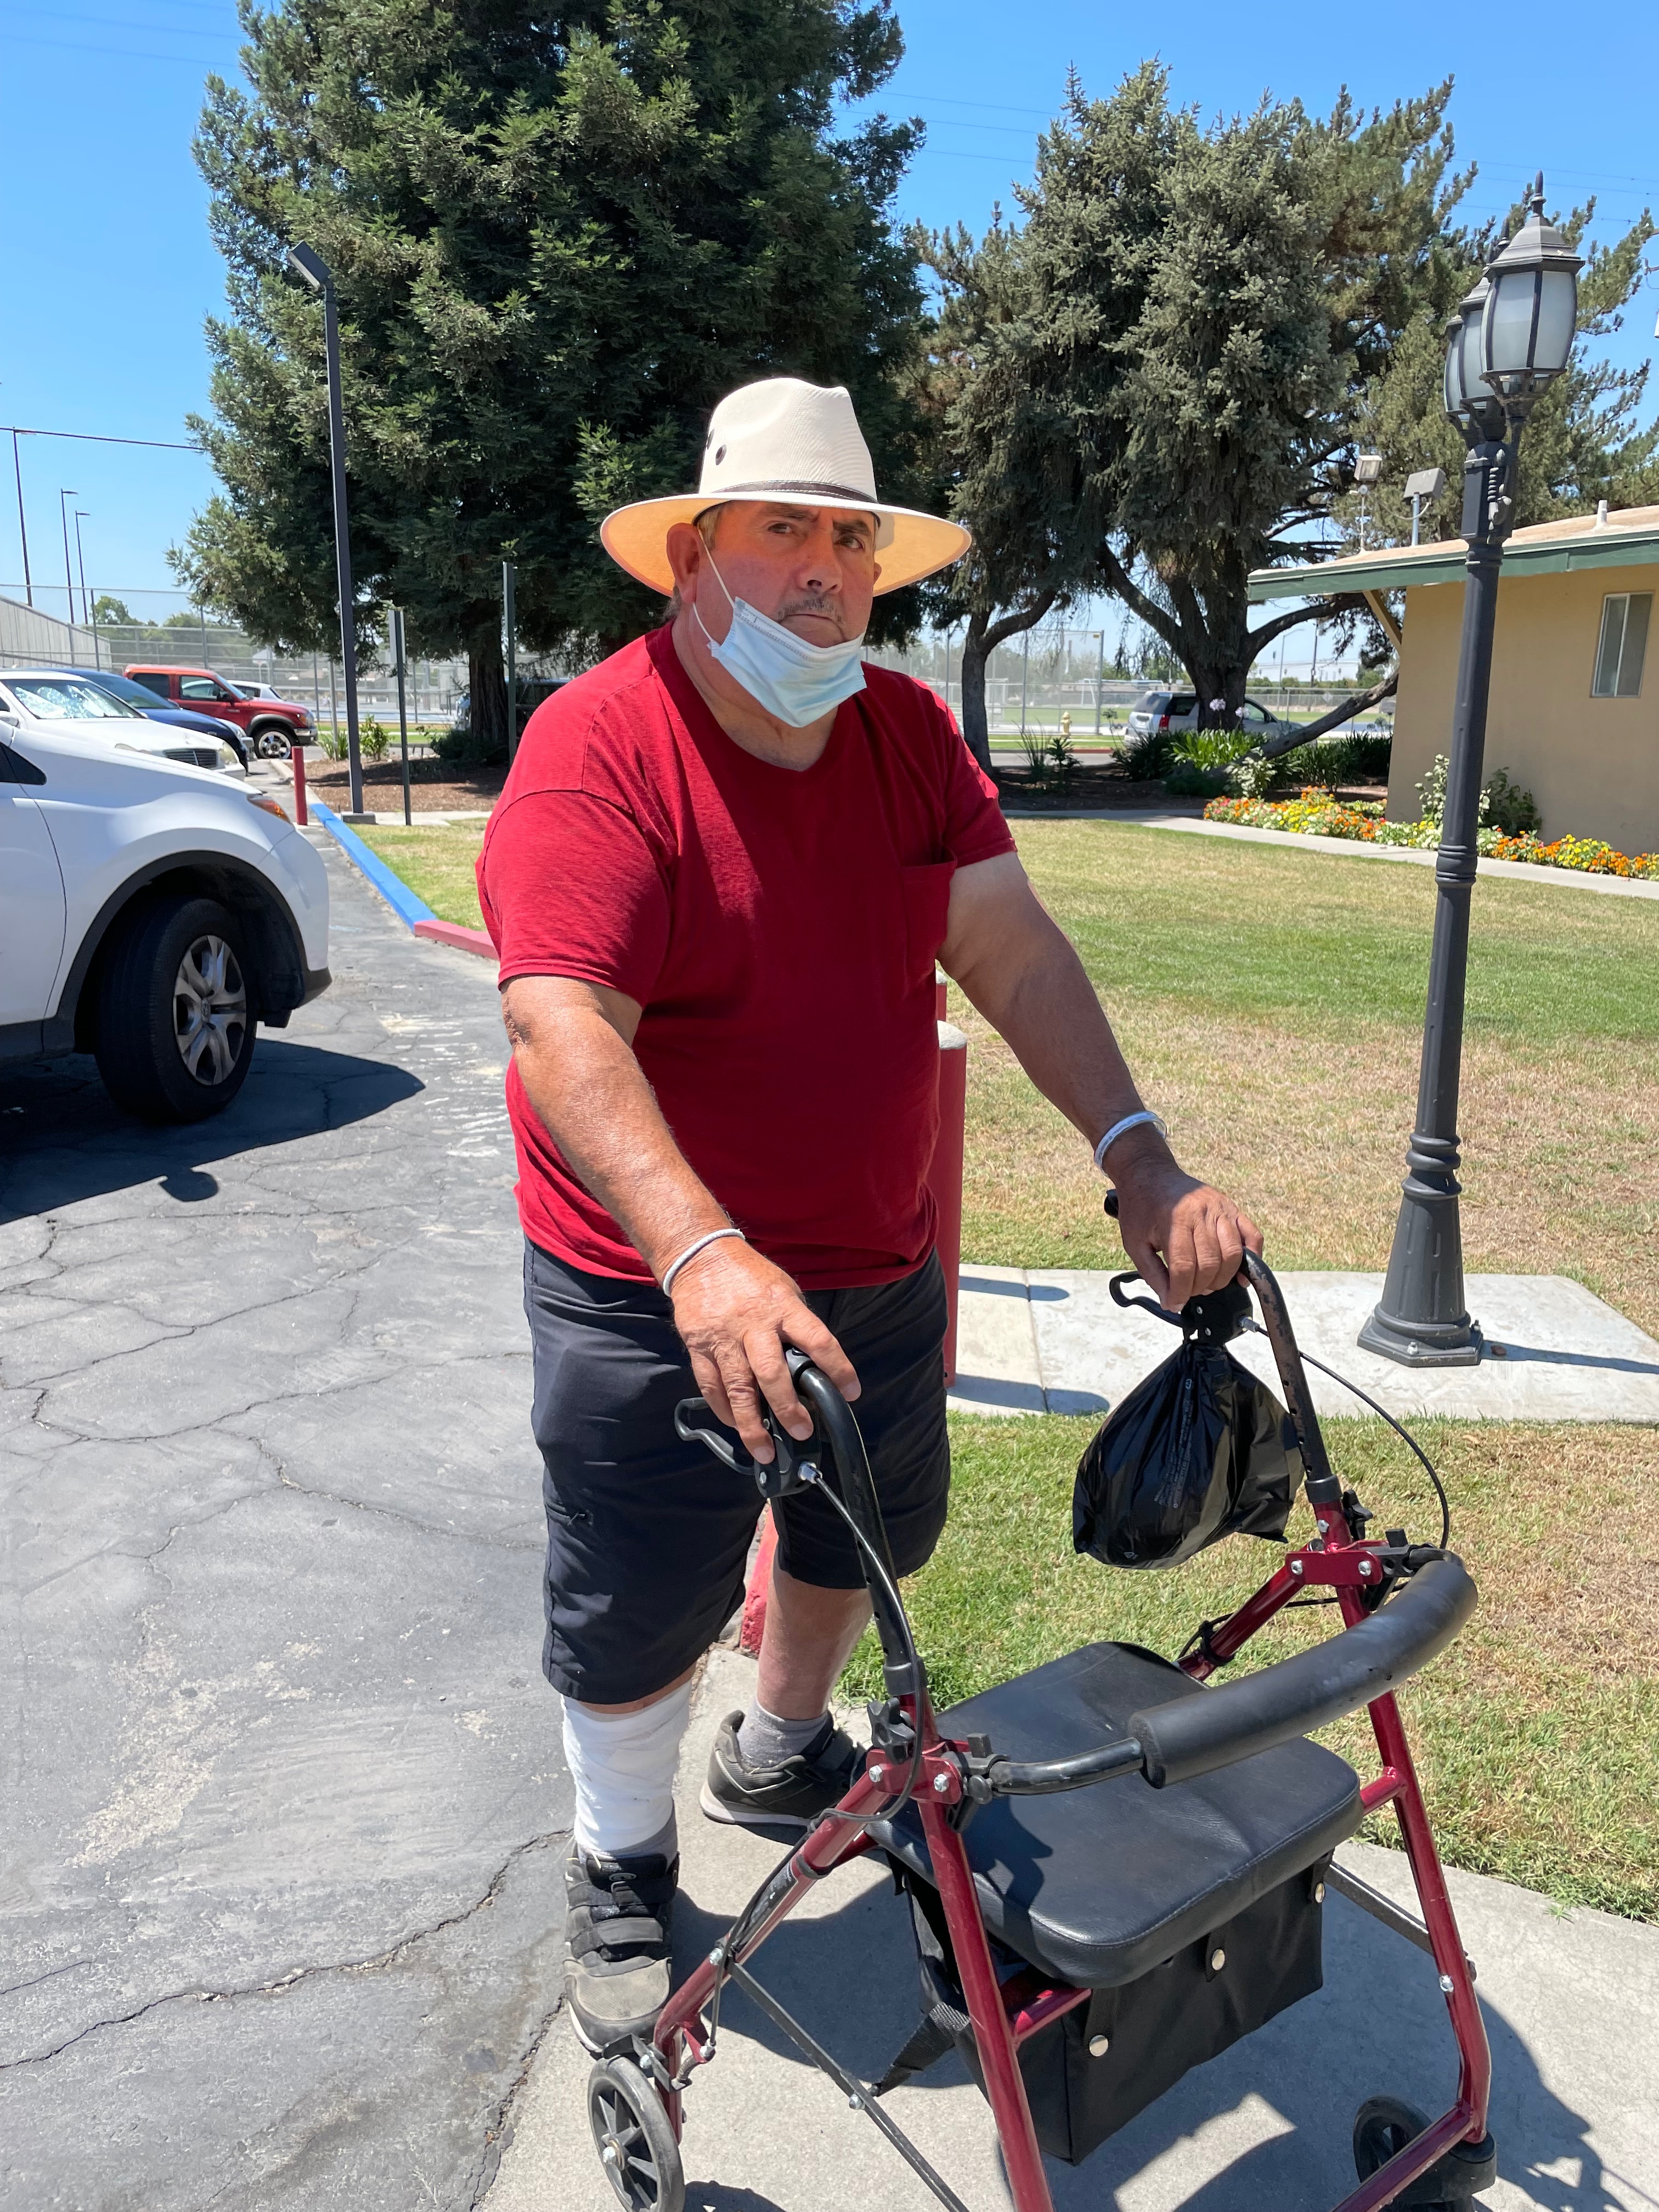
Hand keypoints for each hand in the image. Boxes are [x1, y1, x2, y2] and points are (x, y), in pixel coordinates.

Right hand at [669, 1239, 859, 1462]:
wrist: (700, 1257)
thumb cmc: (750, 1277)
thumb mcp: (785, 1290)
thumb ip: (798, 1326)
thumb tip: (815, 1367)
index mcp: (783, 1308)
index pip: (818, 1341)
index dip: (838, 1369)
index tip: (850, 1393)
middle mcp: (754, 1325)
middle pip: (772, 1373)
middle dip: (788, 1409)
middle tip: (802, 1432)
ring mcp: (723, 1338)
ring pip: (737, 1389)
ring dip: (752, 1425)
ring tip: (765, 1450)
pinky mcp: (699, 1347)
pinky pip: (711, 1386)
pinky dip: (724, 1410)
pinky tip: (737, 1424)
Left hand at [1112, 1150, 1261, 1311]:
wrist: (1150, 1174)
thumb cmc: (1141, 1209)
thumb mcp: (1135, 1243)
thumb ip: (1152, 1274)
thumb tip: (1171, 1302)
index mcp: (1175, 1221)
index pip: (1184, 1268)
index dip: (1180, 1292)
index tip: (1174, 1303)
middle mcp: (1202, 1213)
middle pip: (1210, 1264)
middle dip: (1199, 1287)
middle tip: (1188, 1292)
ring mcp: (1221, 1209)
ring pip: (1232, 1254)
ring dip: (1222, 1278)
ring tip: (1207, 1284)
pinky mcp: (1232, 1207)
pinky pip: (1252, 1235)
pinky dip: (1252, 1258)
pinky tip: (1241, 1276)